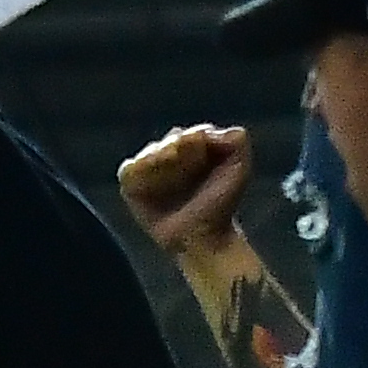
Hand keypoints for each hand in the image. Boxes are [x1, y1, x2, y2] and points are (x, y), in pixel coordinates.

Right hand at [116, 123, 252, 254]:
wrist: (201, 237)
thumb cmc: (221, 205)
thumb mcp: (240, 166)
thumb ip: (235, 139)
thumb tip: (206, 131)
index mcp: (200, 152)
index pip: (192, 133)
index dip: (193, 138)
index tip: (199, 153)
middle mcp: (176, 160)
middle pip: (169, 140)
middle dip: (172, 145)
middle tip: (174, 157)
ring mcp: (154, 175)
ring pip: (147, 152)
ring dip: (154, 157)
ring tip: (163, 168)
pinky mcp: (134, 190)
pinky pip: (127, 171)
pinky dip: (135, 170)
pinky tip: (147, 179)